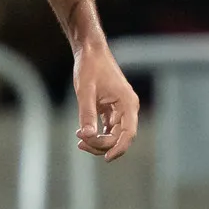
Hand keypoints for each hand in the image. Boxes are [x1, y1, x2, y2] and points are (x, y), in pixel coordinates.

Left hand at [69, 38, 138, 159]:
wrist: (90, 51)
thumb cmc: (90, 67)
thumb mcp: (85, 91)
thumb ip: (87, 114)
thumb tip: (87, 135)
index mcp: (128, 103)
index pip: (128, 133)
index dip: (119, 148)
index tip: (106, 158)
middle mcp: (128, 108)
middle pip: (119, 137)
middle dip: (101, 144)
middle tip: (80, 142)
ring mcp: (120, 109)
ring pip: (113, 135)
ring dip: (97, 141)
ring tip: (80, 139)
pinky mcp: (111, 109)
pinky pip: (107, 128)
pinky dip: (96, 133)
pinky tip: (82, 133)